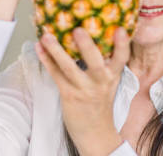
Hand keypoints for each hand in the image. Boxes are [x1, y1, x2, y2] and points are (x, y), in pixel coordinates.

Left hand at [35, 26, 130, 155]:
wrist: (95, 132)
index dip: (123, 44)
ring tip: (47, 35)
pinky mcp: (69, 95)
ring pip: (69, 66)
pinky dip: (46, 60)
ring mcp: (84, 89)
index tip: (121, 29)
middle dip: (86, 45)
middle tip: (78, 29)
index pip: (122, 58)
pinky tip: (39, 48)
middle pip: (94, 61)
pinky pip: (56, 75)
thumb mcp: (110, 82)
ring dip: (56, 49)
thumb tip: (97, 35)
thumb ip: (107, 63)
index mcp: (112, 75)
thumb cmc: (101, 102)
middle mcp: (100, 81)